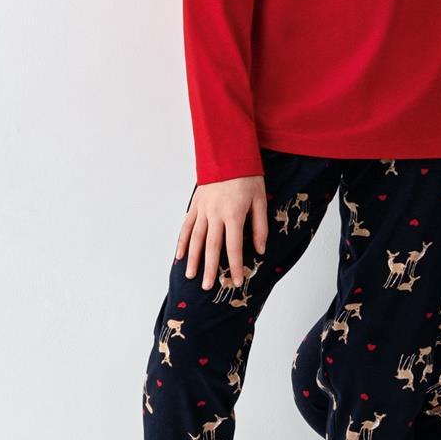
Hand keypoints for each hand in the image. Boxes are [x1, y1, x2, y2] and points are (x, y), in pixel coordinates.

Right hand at [176, 175, 267, 292]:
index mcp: (234, 214)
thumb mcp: (260, 200)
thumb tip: (260, 250)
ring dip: (193, 259)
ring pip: (196, 239)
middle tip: (208, 287)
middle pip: (212, 247)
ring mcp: (203, 209)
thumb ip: (260, 226)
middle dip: (211, 269)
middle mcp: (216, 214)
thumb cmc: (248, 176)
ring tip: (191, 276)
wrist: (228, 153)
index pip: (234, 246)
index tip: (237, 281)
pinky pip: (186, 226)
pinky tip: (179, 256)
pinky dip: (182, 242)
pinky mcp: (195, 204)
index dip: (236, 266)